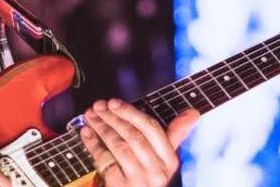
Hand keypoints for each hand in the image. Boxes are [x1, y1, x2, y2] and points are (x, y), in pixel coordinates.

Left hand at [80, 99, 198, 186]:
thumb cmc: (147, 178)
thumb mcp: (162, 160)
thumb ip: (174, 135)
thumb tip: (193, 113)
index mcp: (170, 161)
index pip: (153, 129)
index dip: (131, 113)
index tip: (114, 102)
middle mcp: (157, 172)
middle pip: (134, 136)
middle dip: (113, 117)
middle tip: (98, 106)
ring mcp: (138, 180)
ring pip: (118, 146)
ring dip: (101, 127)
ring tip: (91, 116)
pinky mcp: (120, 186)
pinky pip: (104, 160)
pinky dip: (93, 144)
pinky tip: (86, 133)